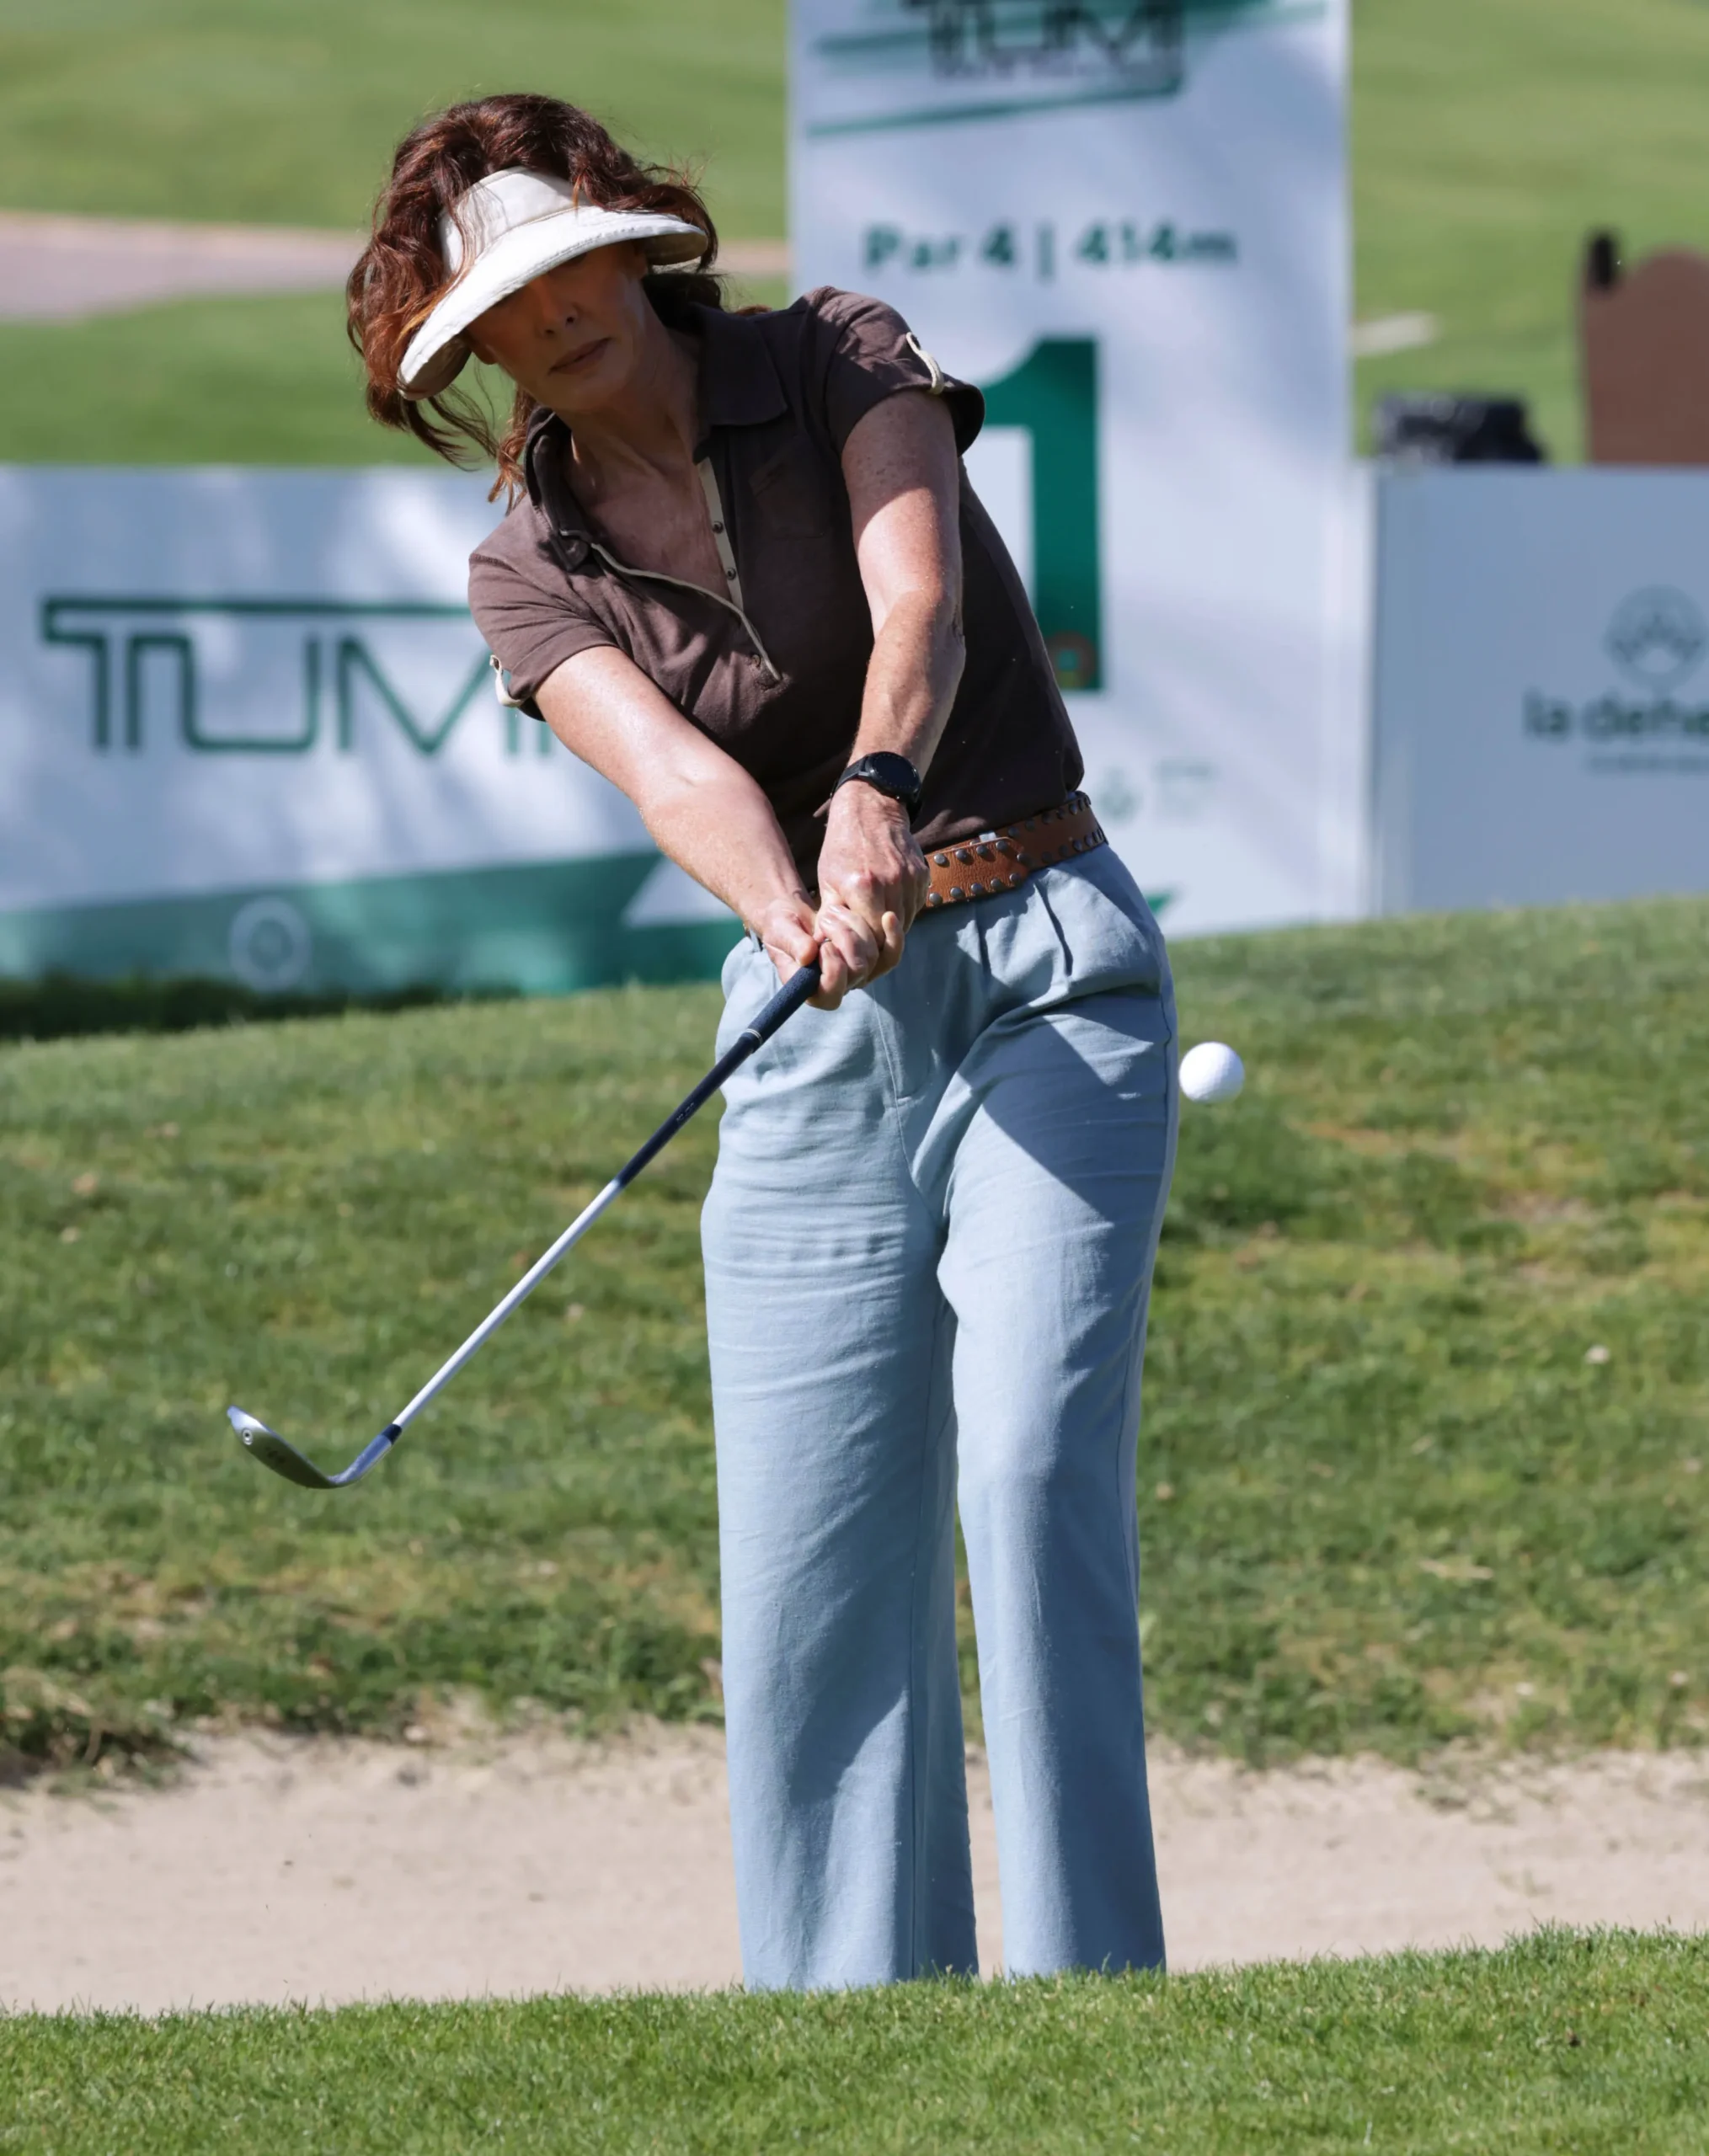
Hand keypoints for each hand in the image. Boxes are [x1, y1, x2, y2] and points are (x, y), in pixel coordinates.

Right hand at [752, 891, 884, 1011]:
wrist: (795, 917)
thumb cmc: (782, 927)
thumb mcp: (780, 931)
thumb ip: (792, 943)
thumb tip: (807, 956)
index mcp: (810, 990)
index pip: (831, 996)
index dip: (833, 972)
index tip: (824, 944)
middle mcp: (837, 987)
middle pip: (857, 972)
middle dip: (844, 939)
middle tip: (826, 918)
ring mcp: (857, 974)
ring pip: (873, 957)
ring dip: (856, 928)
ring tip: (834, 910)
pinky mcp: (872, 959)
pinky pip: (890, 954)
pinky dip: (892, 935)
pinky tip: (889, 917)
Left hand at [813, 781, 928, 990]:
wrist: (870, 808)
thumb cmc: (842, 847)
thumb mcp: (827, 880)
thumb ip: (829, 917)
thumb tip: (823, 948)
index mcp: (863, 887)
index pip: (872, 939)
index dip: (865, 950)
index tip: (856, 950)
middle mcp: (891, 884)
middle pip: (891, 934)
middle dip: (879, 942)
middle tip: (866, 942)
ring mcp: (910, 879)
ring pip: (906, 922)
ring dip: (892, 928)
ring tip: (875, 920)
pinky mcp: (922, 874)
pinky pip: (916, 906)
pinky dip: (903, 911)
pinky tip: (888, 902)